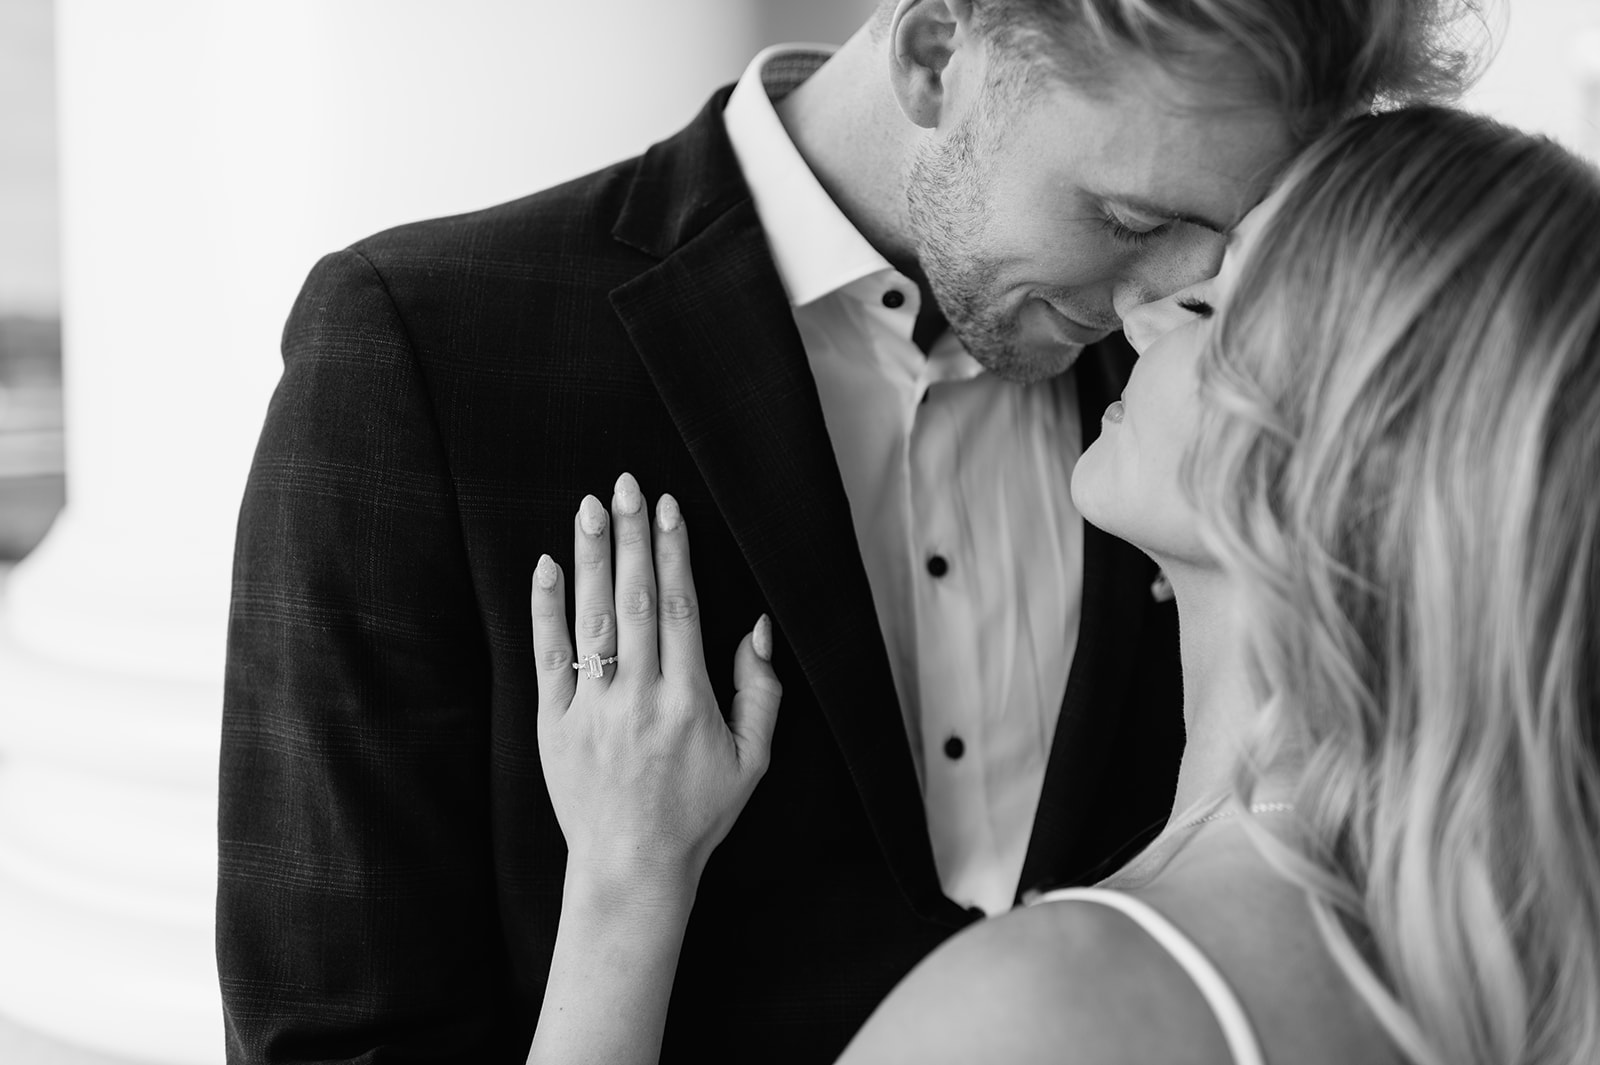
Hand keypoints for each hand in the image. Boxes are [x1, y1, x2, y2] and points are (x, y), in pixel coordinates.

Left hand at [530, 472, 780, 898]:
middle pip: (635, 600)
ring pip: (592, 618)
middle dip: (631, 537)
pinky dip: (547, 609)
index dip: (673, 552)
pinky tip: (547, 565)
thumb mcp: (753, 759)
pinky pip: (549, 656)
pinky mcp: (555, 723)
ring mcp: (593, 708)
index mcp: (689, 700)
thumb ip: (761, 692)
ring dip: (592, 558)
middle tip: (625, 484)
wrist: (632, 867)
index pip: (679, 607)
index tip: (667, 507)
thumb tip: (757, 628)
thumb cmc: (698, 813)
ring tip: (589, 507)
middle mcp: (640, 697)